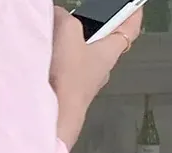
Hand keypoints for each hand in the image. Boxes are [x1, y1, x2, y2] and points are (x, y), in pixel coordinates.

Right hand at [50, 5, 142, 148]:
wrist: (51, 118)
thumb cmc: (67, 80)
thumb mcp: (67, 34)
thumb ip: (64, 19)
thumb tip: (57, 15)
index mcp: (109, 53)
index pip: (129, 29)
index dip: (132, 14)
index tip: (134, 6)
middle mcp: (99, 72)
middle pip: (101, 46)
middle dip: (92, 34)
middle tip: (81, 23)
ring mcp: (81, 89)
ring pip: (79, 64)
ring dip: (69, 54)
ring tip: (52, 45)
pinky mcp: (63, 100)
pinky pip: (62, 79)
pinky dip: (54, 71)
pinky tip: (41, 68)